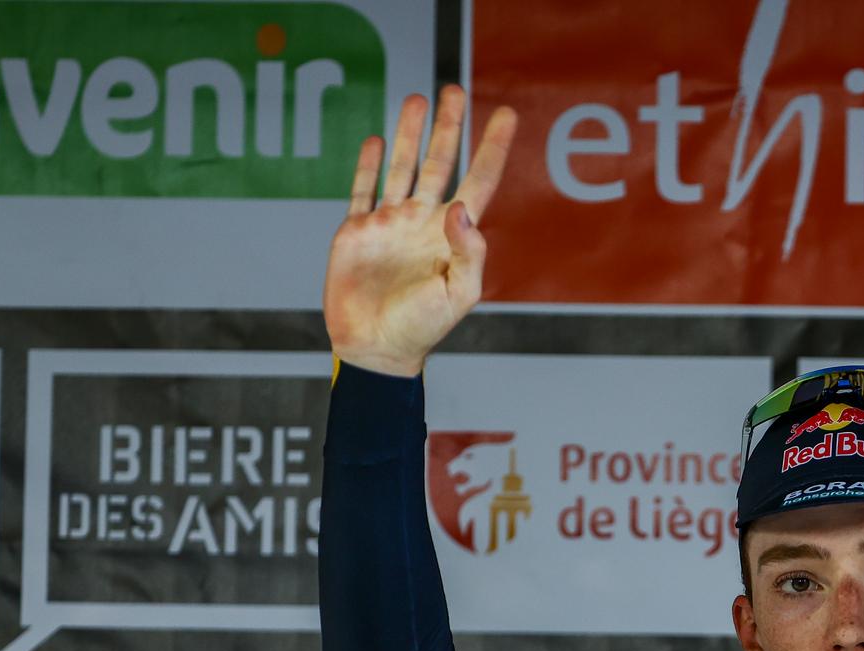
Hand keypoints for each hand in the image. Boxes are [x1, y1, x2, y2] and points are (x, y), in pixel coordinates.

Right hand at [324, 86, 517, 377]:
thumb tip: (461, 208)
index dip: (493, 148)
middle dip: (448, 127)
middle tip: (455, 90)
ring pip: (400, 166)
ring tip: (416, 99)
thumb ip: (468, 252)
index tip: (507, 115)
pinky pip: (362, 190)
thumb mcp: (458, 293)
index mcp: (453, 235)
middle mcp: (423, 222)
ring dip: (408, 134)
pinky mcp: (357, 232)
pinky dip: (367, 165)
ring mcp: (389, 224)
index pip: (479, 181)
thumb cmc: (422, 327)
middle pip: (439, 163)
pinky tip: (374, 139)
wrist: (375, 347)